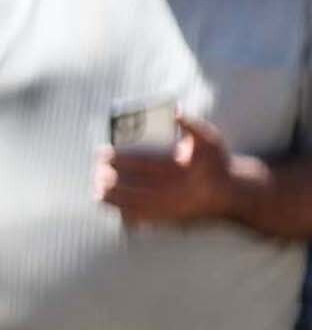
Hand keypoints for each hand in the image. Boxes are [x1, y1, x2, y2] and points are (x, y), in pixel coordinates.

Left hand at [98, 116, 239, 226]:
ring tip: (97, 191)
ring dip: (112, 199)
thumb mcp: (210, 140)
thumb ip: (192, 124)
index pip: (141, 163)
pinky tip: (113, 209)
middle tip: (97, 171)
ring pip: (132, 206)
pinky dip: (124, 215)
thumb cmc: (217, 163)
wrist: (232, 194)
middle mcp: (173, 191)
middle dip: (109, 179)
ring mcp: (170, 208)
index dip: (117, 158)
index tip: (102, 153)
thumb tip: (173, 109)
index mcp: (180, 170)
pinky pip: (141, 220)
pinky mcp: (169, 220)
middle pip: (131, 186)